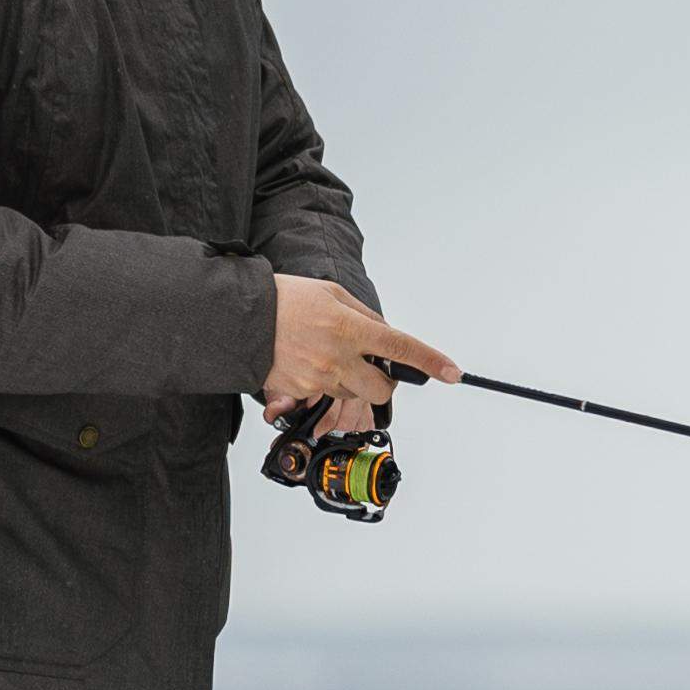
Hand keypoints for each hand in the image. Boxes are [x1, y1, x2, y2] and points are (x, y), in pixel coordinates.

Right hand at [260, 273, 454, 427]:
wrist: (237, 317)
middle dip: (384, 381)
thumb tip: (386, 334)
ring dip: (350, 380)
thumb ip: (364, 316)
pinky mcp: (298, 393)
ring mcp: (317, 379)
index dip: (430, 362)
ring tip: (324, 353)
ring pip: (352, 393)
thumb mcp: (331, 293)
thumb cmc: (284, 299)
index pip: (400, 347)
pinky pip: (323, 396)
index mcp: (349, 328)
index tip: (452, 372)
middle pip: (381, 389)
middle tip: (373, 366)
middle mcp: (336, 358)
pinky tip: (307, 362)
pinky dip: (322, 383)